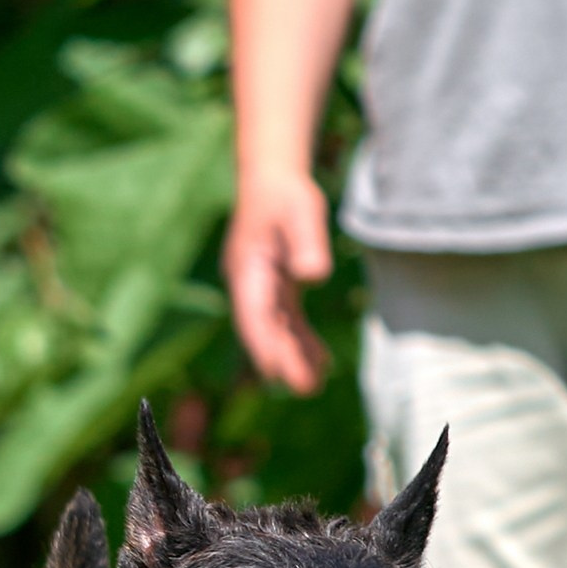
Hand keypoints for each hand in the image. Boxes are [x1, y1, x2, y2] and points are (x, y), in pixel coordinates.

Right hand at [223, 171, 333, 395]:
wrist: (272, 179)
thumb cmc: (285, 194)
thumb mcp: (300, 213)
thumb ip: (305, 244)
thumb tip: (314, 276)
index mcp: (247, 272)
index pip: (253, 316)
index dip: (265, 345)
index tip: (278, 372)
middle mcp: (249, 286)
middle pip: (264, 330)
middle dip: (282, 359)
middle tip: (305, 388)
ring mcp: (261, 289)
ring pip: (275, 329)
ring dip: (292, 355)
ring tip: (315, 383)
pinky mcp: (276, 287)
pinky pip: (286, 320)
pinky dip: (300, 339)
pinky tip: (319, 359)